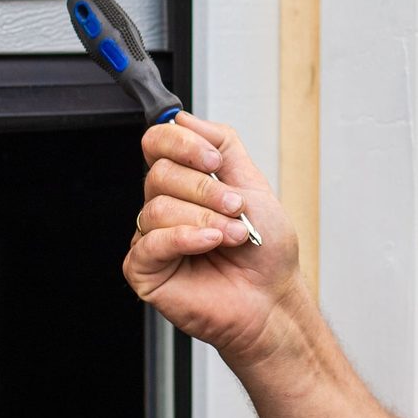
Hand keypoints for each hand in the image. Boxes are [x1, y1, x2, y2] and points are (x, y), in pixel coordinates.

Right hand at [124, 112, 304, 363]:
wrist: (272, 298)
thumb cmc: (265, 252)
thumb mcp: (252, 183)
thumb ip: (222, 144)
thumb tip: (183, 119)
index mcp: (185, 184)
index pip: (157, 143)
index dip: (182, 143)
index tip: (214, 160)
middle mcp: (165, 207)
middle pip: (159, 173)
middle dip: (206, 189)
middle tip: (236, 209)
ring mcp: (152, 238)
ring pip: (158, 207)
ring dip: (205, 218)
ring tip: (232, 235)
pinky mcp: (145, 270)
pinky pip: (151, 242)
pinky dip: (186, 239)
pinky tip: (210, 245)